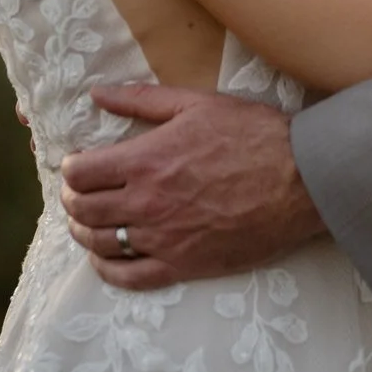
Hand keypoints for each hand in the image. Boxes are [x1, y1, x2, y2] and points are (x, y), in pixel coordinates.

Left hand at [60, 85, 325, 291]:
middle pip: (84, 209)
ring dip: (83, 232)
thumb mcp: (198, 103)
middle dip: (72, 199)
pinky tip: (105, 259)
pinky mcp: (184, 265)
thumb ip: (142, 99)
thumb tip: (98, 93)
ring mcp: (164, 238)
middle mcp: (147, 203)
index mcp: (146, 160)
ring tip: (87, 222)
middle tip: (78, 192)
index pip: (81, 172)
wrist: (301, 180)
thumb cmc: (253, 135)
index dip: (70, 168)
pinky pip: (130, 277)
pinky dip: (107, 269)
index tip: (77, 164)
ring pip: (100, 243)